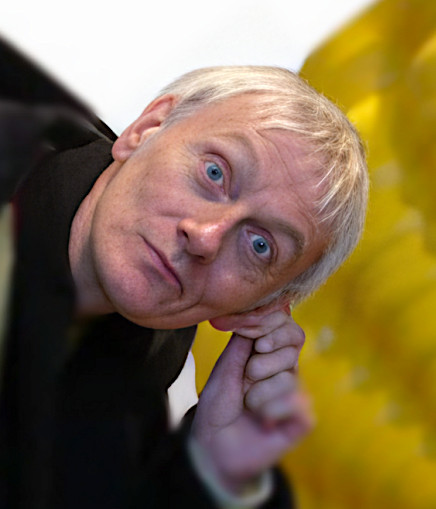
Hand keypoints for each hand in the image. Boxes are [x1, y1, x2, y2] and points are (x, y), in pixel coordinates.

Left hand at [191, 301, 313, 492]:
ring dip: (259, 393)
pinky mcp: (303, 417)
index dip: (271, 324)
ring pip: (290, 376)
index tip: (251, 337)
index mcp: (267, 351)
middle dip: (262, 360)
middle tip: (247, 376)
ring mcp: (296, 391)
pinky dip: (271, 412)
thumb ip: (243, 340)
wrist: (215, 449)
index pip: (285, 322)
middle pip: (294, 340)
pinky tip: (264, 422)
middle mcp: (286, 367)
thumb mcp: (224, 368)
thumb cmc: (218, 405)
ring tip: (248, 405)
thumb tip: (259, 308)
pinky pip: (297, 403)